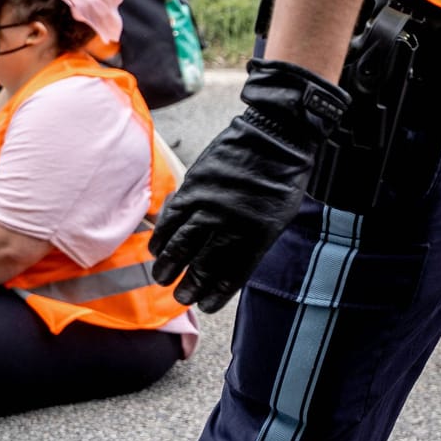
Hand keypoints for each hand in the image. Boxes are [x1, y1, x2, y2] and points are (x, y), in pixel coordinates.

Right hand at [149, 59, 348, 311]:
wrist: (277, 135)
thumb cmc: (283, 179)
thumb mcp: (279, 217)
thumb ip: (253, 242)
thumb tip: (228, 267)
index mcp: (258, 234)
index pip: (232, 273)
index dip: (216, 292)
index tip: (205, 305)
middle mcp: (230, 221)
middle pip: (202, 262)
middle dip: (189, 283)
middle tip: (180, 296)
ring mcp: (209, 202)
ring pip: (181, 241)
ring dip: (169, 263)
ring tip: (162, 277)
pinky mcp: (194, 185)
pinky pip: (172, 216)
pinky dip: (162, 234)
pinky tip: (157, 248)